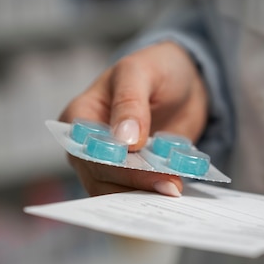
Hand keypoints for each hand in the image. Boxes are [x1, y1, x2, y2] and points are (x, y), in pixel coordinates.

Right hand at [59, 41, 208, 195]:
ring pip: (118, 193)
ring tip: (176, 189)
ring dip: (147, 193)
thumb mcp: (140, 72)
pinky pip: (140, 194)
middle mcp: (88, 147)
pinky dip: (157, 194)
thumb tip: (123, 140)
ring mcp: (111, 165)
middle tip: (170, 185)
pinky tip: (177, 191)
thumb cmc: (154, 69)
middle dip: (137, 182)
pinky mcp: (135, 177)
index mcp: (79, 118)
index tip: (144, 167)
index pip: (87, 149)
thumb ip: (130, 102)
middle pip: (101, 177)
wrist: (183, 83)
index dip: (113, 162)